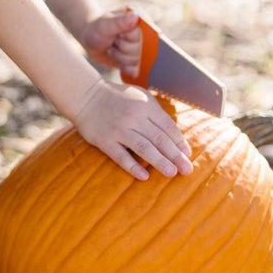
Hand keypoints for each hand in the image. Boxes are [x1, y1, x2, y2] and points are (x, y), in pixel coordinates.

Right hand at [74, 78, 193, 180]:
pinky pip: (121, 156)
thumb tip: (176, 137)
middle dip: (176, 155)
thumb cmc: (117, 98)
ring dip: (160, 162)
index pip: (168, 127)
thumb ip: (156, 113)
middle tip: (187, 170)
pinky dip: (133, 166)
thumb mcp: (140, 97)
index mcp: (146, 106)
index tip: (187, 155)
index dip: (179, 142)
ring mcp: (118, 129)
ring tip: (172, 173)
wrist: (85, 95)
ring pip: (144, 148)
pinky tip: (144, 176)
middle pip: (159, 139)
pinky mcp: (104, 140)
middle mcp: (134, 117)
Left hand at [81, 8, 140, 77]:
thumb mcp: (105, 24)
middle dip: (124, 48)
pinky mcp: (135, 59)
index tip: (118, 34)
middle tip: (113, 42)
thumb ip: (119, 22)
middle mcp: (143, 34)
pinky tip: (117, 61)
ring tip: (112, 49)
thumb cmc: (97, 28)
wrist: (90, 41)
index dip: (129, 37)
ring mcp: (140, 47)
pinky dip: (125, 67)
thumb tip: (134, 17)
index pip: (144, 33)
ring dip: (121, 57)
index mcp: (140, 20)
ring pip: (138, 60)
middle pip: (143, 49)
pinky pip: (136, 69)